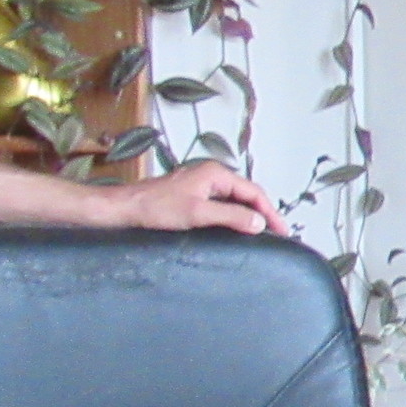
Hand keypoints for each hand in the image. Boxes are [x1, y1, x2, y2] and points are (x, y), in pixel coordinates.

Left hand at [101, 162, 288, 235]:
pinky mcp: (192, 195)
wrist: (125, 209)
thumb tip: (258, 222)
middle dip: (262, 212)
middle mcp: (210, 175)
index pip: (253, 192)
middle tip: (274, 233)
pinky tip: (234, 228)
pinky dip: (233, 215)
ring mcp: (201, 185)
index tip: (280, 230)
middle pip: (246, 194)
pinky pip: (221, 204)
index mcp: (215, 174)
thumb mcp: (198, 213)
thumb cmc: (154, 208)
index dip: (270, 211)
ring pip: (234, 199)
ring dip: (247, 214)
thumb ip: (231, 216)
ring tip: (259, 232)